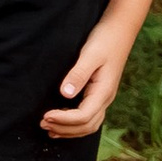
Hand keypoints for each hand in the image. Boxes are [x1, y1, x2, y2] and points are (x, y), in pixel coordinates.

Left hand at [41, 13, 131, 136]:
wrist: (119, 30)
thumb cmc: (104, 40)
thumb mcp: (90, 55)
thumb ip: (78, 74)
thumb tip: (65, 94)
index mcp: (104, 91)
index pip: (83, 116)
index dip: (63, 120)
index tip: (45, 116)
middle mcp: (105, 98)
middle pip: (86, 125)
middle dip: (64, 129)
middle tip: (42, 123)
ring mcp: (104, 97)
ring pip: (89, 125)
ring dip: (69, 130)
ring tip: (48, 128)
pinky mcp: (99, 94)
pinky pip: (89, 117)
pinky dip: (74, 124)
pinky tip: (60, 122)